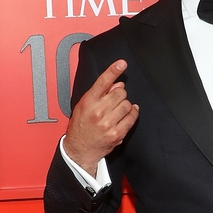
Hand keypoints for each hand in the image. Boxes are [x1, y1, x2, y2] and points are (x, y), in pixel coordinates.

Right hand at [64, 59, 138, 176]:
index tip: (122, 63)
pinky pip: (132, 118)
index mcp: (88, 102)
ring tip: (118, 110)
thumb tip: (117, 84)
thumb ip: (100, 93)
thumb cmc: (80, 126)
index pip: (102, 82)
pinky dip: (133, 113)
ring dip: (125, 105)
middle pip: (120, 92)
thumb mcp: (84, 106)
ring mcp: (108, 124)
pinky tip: (129, 113)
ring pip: (127, 104)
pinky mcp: (117, 134)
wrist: (79, 149)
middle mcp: (98, 112)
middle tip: (114, 100)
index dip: (113, 71)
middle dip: (119, 94)